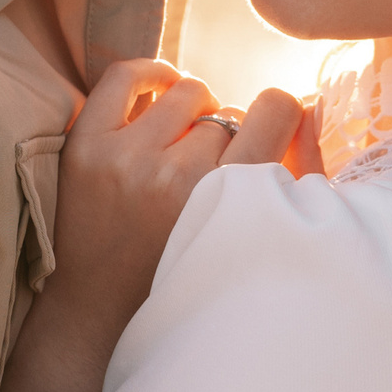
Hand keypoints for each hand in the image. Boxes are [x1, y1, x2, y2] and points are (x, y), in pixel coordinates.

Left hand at [0, 62, 303, 391]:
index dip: (280, 115)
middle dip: (227, 138)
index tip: (272, 131)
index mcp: (223, 200)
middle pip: (227, 114)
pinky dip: (151, 75)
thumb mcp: (251, 238)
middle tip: (213, 173)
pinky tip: (162, 92)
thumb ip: (294, 174)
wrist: (96, 316)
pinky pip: (125, 76)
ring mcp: (123, 156)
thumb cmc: (184, 278)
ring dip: (194, 114)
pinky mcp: (85, 146)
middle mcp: (172, 174)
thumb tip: (306, 106)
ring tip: (186, 145)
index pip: (275, 110)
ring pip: (186, 92)